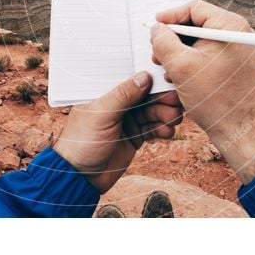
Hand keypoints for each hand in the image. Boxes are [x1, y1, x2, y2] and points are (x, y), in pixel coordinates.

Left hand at [52, 72, 182, 192]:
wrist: (80, 177)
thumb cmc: (82, 142)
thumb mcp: (101, 115)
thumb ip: (123, 95)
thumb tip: (144, 76)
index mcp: (104, 92)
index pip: (130, 79)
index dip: (149, 78)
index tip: (166, 80)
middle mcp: (117, 103)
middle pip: (145, 95)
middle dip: (162, 98)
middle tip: (175, 103)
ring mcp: (127, 120)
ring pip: (152, 111)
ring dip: (165, 114)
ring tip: (173, 120)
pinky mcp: (134, 136)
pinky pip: (153, 128)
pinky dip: (162, 129)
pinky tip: (168, 132)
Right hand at [151, 0, 254, 183]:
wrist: (242, 131)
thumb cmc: (216, 99)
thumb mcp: (180, 66)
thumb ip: (164, 42)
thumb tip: (157, 29)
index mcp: (229, 26)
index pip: (194, 8)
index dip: (170, 16)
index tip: (154, 26)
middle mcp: (237, 33)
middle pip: (197, 24)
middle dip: (173, 38)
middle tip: (156, 52)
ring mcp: (237, 50)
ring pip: (200, 41)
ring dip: (180, 53)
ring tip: (166, 70)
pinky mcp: (234, 65)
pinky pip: (208, 55)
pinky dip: (191, 63)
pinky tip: (179, 79)